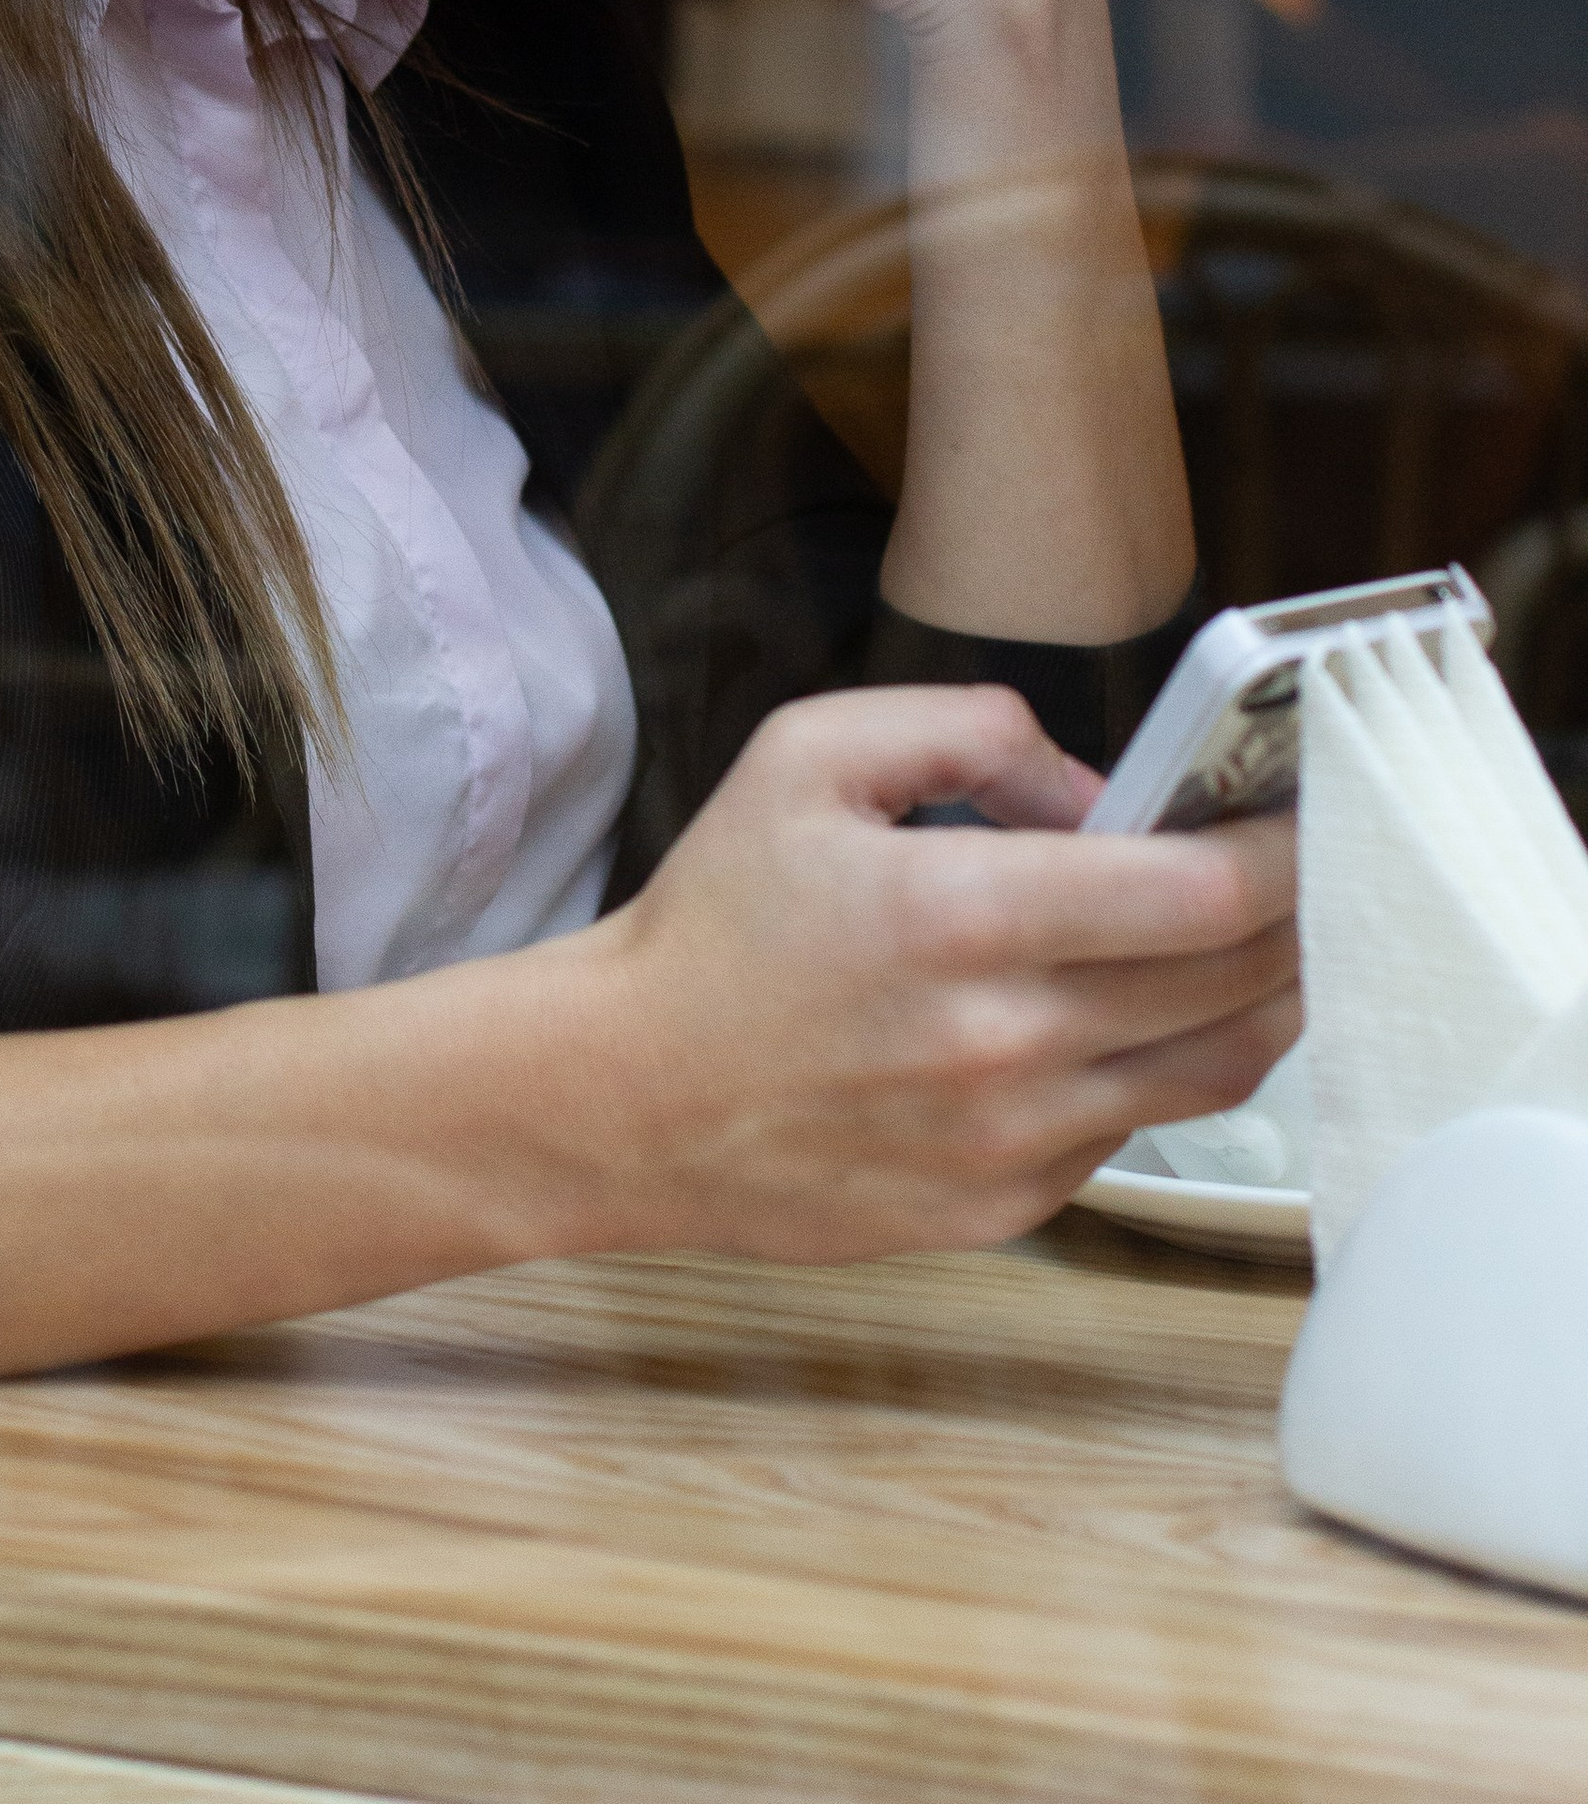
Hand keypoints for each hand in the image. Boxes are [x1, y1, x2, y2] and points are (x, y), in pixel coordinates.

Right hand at [560, 687, 1299, 1263]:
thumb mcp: (810, 754)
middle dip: (1294, 917)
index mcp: (960, 913)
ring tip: (1254, 944)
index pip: (1199, 893)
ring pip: (1213, 1074)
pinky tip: (1124, 1019)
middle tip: (1304, 869)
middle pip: (1235, 986)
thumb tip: (1096, 792)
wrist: (629, 1093)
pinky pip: (1131, 1133)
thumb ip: (970, 728)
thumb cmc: (719, 919)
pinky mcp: (1004, 1210)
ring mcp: (1012, 1142)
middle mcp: (1004, 1041)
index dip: (1284, 851)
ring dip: (1260, 1002)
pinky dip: (1156, 1070)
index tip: (1308, 815)